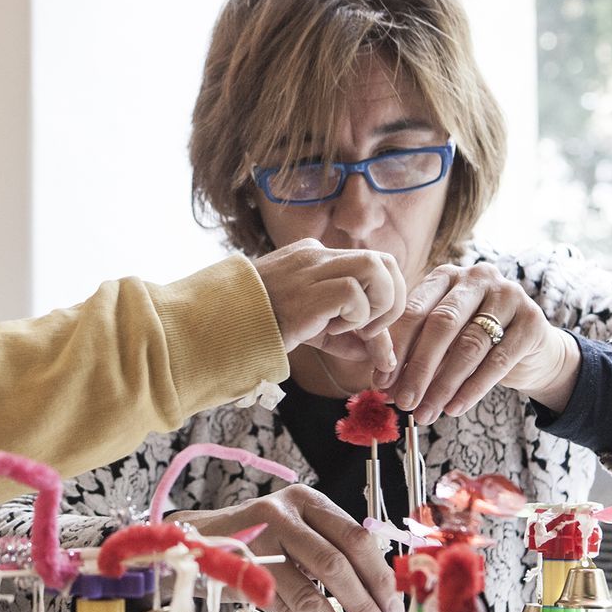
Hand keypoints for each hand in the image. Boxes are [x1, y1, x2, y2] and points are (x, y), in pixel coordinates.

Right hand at [170, 485, 401, 611]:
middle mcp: (282, 514)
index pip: (355, 537)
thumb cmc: (259, 539)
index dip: (380, 576)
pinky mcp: (239, 573)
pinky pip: (284, 609)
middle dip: (364, 606)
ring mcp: (257, 543)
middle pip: (335, 564)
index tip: (395, 607)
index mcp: (306, 500)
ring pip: (309, 593)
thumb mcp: (297, 529)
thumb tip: (382, 596)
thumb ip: (332, 549)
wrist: (196, 542)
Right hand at [254, 238, 406, 374]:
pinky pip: (354, 293)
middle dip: (393, 299)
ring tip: (357, 328)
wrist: (218, 329)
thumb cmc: (259, 328)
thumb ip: (346, 337)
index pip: (370, 266)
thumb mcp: (311, 329)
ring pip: (376, 266)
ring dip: (380, 304)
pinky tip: (331, 330)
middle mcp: (316, 256)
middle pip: (384, 260)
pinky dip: (356, 317)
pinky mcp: (307, 290)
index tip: (368, 331)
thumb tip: (379, 355)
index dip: (382, 300)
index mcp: (315, 258)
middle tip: (373, 330)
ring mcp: (311, 269)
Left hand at [374, 262, 581, 423]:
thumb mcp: (441, 342)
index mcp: (445, 277)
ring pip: (469, 345)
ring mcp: (509, 295)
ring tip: (426, 413)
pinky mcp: (532, 321)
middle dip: (418, 369)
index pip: (414, 311)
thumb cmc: (471, 342)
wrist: (529, 349)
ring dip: (443, 385)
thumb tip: (383, 387)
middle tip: (404, 402)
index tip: (381, 382)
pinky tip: (454, 409)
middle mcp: (477, 278)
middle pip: (442, 325)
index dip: (397, 349)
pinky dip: (472, 389)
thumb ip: (413, 355)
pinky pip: (497, 361)